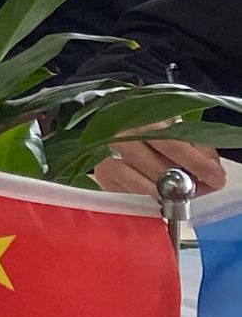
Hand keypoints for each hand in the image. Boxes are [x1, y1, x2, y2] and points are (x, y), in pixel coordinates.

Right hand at [95, 133, 226, 197]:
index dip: (194, 162)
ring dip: (158, 191)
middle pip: (151, 162)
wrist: (125, 135)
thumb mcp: (180, 135)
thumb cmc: (158, 137)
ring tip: (174, 198)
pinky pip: (122, 188)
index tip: (214, 178)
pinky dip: (141, 195)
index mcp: (144, 118)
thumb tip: (212, 172)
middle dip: (176, 181)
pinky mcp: (102, 171)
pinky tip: (154, 198)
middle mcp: (121, 132)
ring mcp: (106, 151)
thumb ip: (199, 151)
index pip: (170, 141)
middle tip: (193, 191)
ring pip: (132, 176)